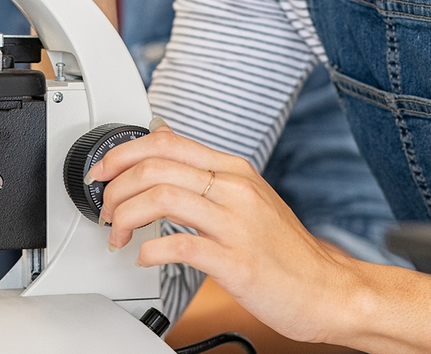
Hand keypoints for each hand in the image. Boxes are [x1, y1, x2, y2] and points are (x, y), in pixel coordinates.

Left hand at [93, 121, 364, 345]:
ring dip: (125, 216)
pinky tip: (144, 258)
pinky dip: (150, 251)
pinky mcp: (236, 261)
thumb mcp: (247, 195)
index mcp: (233, 170)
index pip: (165, 142)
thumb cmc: (285, 251)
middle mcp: (234, 189)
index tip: (102, 171)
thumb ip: (205, 170)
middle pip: (155, 167)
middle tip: (105, 211)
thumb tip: (162, 139)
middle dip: (115, 188)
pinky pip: (179, 246)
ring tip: (118, 234)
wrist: (328, 290)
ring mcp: (236, 224)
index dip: (122, 153)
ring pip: (161, 198)